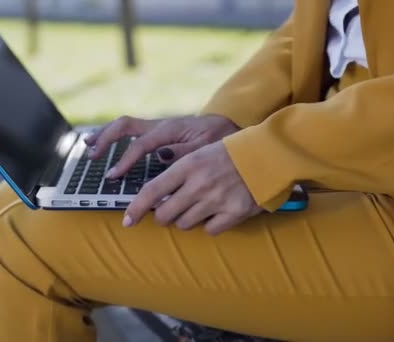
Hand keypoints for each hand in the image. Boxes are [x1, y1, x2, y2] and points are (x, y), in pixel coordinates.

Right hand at [85, 114, 238, 177]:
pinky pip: (132, 131)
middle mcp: (160, 125)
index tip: (113, 176)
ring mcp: (157, 128)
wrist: (228, 127)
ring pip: (125, 125)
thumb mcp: (207, 147)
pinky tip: (106, 144)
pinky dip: (116, 137)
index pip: (141, 145)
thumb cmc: (219, 139)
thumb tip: (160, 156)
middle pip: (125, 126)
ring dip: (106, 134)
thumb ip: (185, 151)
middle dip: (106, 139)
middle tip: (92, 155)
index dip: (125, 161)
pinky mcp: (158, 133)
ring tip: (89, 144)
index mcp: (170, 129)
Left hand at [123, 141, 263, 234]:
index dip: (136, 208)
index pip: (152, 191)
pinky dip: (210, 225)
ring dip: (187, 219)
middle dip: (163, 217)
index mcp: (187, 166)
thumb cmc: (228, 154)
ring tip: (200, 206)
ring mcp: (216, 200)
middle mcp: (199, 184)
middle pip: (164, 215)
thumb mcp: (198, 154)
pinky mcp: (234, 213)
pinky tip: (218, 212)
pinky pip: (210, 230)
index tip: (127, 221)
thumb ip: (176, 173)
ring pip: (185, 225)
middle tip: (171, 211)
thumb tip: (154, 197)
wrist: (266, 155)